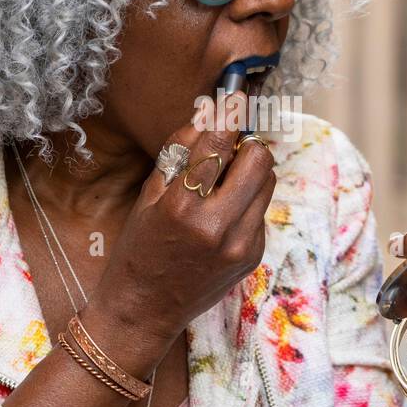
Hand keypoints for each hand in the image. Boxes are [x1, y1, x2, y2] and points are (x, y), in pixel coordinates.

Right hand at [89, 90, 275, 352]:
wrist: (144, 310)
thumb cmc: (138, 249)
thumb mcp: (147, 197)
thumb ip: (179, 154)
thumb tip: (207, 117)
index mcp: (182, 206)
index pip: (219, 143)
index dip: (228, 114)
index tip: (233, 97)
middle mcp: (217, 225)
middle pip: (260, 158)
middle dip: (246, 146)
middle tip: (226, 152)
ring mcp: (241, 244)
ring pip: (268, 181)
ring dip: (250, 173)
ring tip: (222, 185)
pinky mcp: (253, 255)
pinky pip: (261, 211)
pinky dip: (246, 203)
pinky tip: (221, 218)